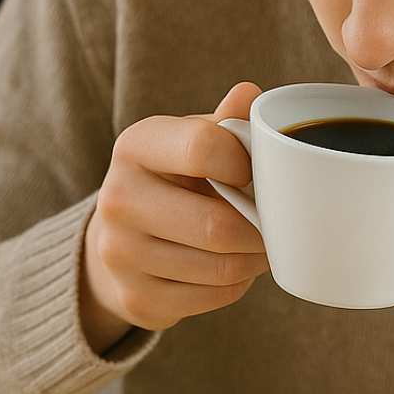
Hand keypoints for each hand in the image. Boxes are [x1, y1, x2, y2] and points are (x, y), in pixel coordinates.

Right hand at [78, 82, 269, 352]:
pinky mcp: (138, 298)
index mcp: (135, 146)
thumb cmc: (172, 184)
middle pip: (218, 226)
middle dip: (260, 230)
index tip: (256, 174)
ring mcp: (122, 254)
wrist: (119, 245)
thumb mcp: (188, 144)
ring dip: (254, 260)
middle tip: (276, 226)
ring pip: (222, 267)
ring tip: (259, 246)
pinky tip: (234, 269)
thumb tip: (251, 95)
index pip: (203, 147)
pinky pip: (215, 296)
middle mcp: (118, 199)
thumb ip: (223, 125)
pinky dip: (237, 285)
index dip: (246, 164)